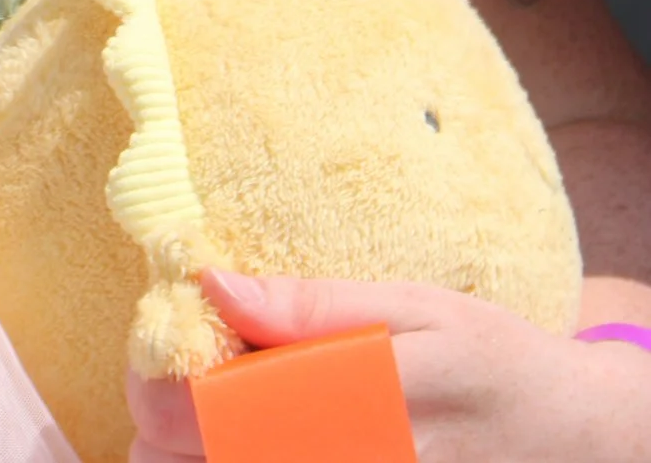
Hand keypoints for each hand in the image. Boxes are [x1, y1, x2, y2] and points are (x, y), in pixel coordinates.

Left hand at [126, 271, 650, 462]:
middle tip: (170, 379)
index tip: (159, 339)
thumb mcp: (414, 309)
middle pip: (202, 457)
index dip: (160, 376)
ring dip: (184, 453)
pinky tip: (229, 445)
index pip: (215, 407)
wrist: (569, 440)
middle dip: (161, 419)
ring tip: (203, 415)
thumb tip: (210, 282)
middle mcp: (355, 460)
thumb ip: (309, 304)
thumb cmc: (484, 360)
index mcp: (358, 401)